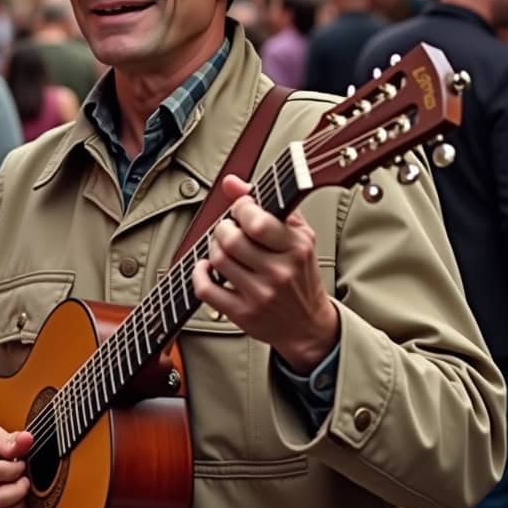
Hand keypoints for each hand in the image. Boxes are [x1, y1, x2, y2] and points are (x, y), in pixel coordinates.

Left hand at [191, 174, 339, 372]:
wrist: (307, 324)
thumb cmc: (301, 273)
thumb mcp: (297, 234)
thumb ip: (267, 202)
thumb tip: (231, 182)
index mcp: (296, 248)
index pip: (257, 222)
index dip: (240, 208)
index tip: (241, 208)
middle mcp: (280, 273)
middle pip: (232, 239)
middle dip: (224, 227)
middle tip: (229, 229)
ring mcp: (261, 295)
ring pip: (218, 260)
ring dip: (213, 247)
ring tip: (222, 247)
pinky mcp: (243, 314)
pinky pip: (206, 289)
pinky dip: (199, 274)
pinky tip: (208, 268)